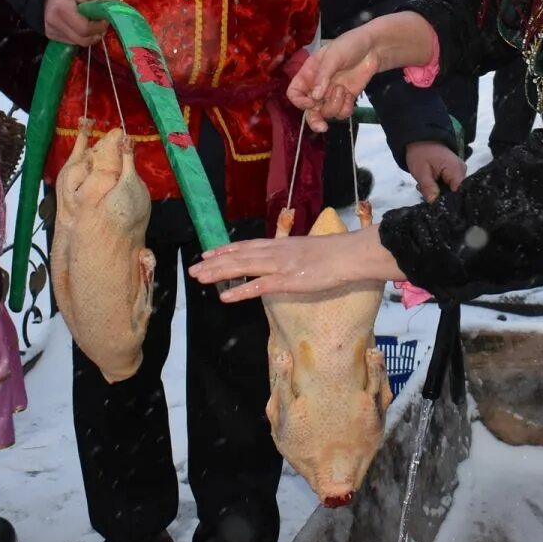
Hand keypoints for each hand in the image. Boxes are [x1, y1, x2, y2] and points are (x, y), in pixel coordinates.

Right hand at [44, 0, 112, 45]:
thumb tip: (118, 11)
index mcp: (62, 10)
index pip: (85, 29)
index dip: (99, 26)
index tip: (104, 18)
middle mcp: (53, 24)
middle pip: (83, 40)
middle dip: (96, 33)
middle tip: (100, 23)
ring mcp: (50, 31)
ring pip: (78, 43)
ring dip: (89, 36)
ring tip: (91, 22)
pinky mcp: (51, 35)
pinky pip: (72, 42)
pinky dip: (80, 36)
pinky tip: (80, 25)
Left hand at [189, 227, 405, 303]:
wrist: (349, 255)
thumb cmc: (334, 253)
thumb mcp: (307, 249)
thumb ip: (291, 254)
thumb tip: (282, 259)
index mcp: (280, 245)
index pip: (247, 246)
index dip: (225, 250)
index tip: (208, 253)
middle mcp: (275, 252)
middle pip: (238, 257)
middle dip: (214, 263)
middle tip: (193, 269)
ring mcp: (279, 266)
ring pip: (242, 268)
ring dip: (219, 274)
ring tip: (200, 279)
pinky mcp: (286, 281)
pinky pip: (258, 287)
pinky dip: (240, 291)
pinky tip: (224, 296)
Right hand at [288, 14, 436, 130]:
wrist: (372, 48)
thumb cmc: (349, 45)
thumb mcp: (333, 56)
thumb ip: (323, 76)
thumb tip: (314, 96)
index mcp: (308, 74)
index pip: (294, 93)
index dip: (299, 101)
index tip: (311, 103)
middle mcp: (317, 87)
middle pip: (309, 110)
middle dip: (315, 120)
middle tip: (322, 126)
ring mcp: (331, 95)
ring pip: (327, 113)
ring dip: (335, 105)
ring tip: (343, 89)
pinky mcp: (346, 99)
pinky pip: (342, 113)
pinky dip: (346, 108)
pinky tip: (350, 95)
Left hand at [405, 141, 465, 200]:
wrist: (420, 138)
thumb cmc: (420, 152)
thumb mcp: (421, 172)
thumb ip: (429, 188)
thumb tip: (434, 203)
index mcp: (456, 170)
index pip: (459, 193)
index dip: (448, 201)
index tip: (435, 204)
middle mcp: (462, 171)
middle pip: (456, 193)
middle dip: (440, 196)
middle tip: (425, 191)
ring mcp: (459, 171)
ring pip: (451, 190)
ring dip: (438, 191)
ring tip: (425, 184)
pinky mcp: (454, 172)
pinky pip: (450, 184)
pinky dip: (439, 186)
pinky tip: (430, 182)